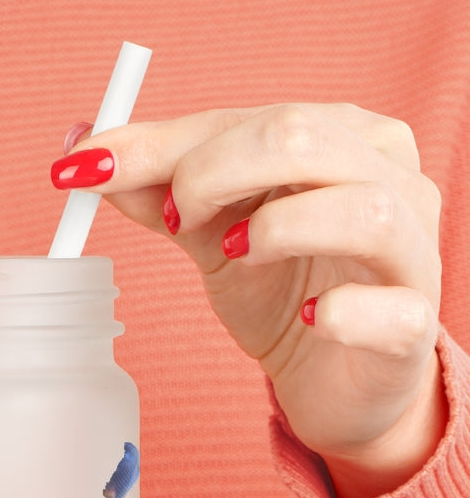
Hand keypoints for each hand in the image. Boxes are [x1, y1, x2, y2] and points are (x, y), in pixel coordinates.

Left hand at [54, 104, 445, 497]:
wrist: (332, 378)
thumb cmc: (280, 291)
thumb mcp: (210, 234)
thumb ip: (158, 191)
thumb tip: (84, 151)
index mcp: (339, 138)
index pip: (246, 119)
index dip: (161, 144)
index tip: (86, 168)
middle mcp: (388, 178)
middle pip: (302, 138)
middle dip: (212, 172)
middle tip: (173, 220)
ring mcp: (411, 251)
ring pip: (363, 209)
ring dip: (277, 229)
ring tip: (233, 255)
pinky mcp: (413, 325)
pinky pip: (390, 309)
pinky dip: (342, 312)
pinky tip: (309, 319)